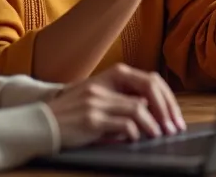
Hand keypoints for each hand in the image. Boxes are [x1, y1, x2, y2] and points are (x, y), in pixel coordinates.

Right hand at [47, 63, 185, 148]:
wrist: (40, 123)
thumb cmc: (72, 114)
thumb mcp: (99, 99)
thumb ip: (123, 100)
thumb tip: (150, 108)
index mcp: (111, 76)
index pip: (150, 80)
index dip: (167, 98)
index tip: (175, 116)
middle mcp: (105, 85)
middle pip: (149, 89)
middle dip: (167, 110)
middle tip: (174, 128)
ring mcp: (97, 101)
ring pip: (139, 109)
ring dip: (154, 125)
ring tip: (160, 136)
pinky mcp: (91, 120)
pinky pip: (124, 125)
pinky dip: (135, 134)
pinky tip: (137, 140)